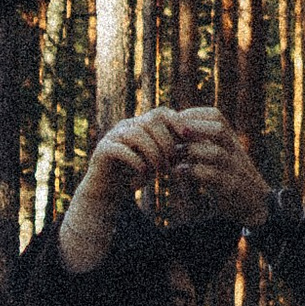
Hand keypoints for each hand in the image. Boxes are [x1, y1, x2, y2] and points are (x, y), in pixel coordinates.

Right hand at [58, 112, 188, 272]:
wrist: (108, 192)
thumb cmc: (137, 174)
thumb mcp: (160, 161)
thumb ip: (175, 151)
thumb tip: (202, 144)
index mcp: (141, 125)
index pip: (161, 113)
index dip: (176, 121)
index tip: (188, 137)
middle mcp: (127, 126)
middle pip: (151, 120)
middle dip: (166, 142)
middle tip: (172, 163)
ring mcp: (113, 136)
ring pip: (137, 134)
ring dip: (154, 153)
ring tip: (161, 171)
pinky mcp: (102, 151)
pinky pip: (120, 149)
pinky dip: (136, 161)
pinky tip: (144, 174)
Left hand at [166, 105, 274, 230]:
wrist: (258, 203)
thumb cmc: (233, 177)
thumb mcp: (223, 155)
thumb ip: (205, 143)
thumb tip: (176, 132)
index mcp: (231, 140)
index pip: (216, 116)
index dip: (194, 114)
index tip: (176, 118)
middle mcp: (235, 151)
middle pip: (219, 130)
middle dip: (195, 127)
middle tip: (176, 131)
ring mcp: (235, 169)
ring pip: (217, 153)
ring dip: (192, 150)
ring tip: (174, 153)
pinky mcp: (231, 188)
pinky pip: (215, 177)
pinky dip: (195, 172)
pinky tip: (179, 171)